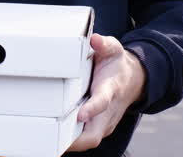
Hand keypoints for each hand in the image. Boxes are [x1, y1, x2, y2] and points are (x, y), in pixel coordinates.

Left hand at [65, 33, 145, 152]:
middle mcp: (108, 111)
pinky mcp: (100, 127)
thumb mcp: (114, 49)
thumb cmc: (117, 65)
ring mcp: (105, 122)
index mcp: (110, 90)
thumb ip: (105, 44)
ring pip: (89, 140)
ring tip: (48, 140)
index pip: (102, 102)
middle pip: (94, 134)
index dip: (92, 109)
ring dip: (70, 142)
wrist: (134, 80)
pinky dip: (72, 140)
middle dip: (75, 140)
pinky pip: (86, 138)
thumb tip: (95, 40)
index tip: (81, 114)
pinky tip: (55, 137)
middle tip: (53, 138)